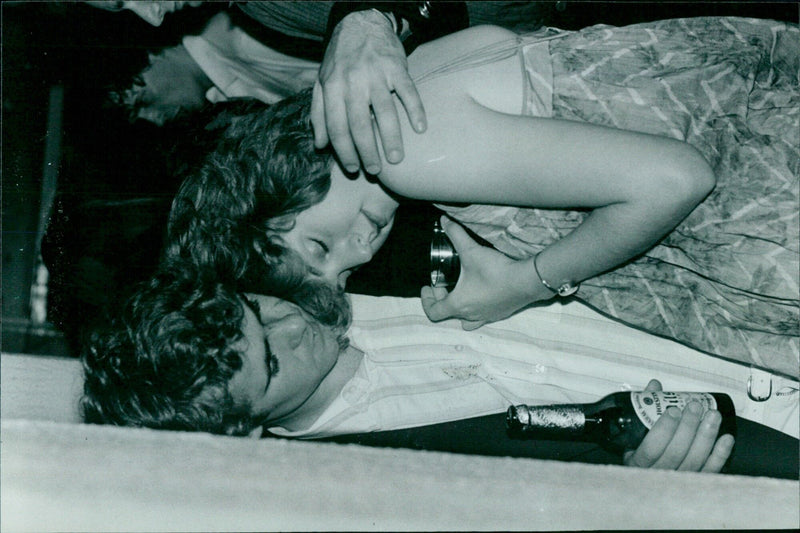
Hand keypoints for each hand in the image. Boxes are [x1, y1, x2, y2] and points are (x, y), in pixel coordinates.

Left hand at [312, 9, 426, 174]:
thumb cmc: (340, 59)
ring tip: (395, 158)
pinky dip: (415, 110)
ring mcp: (376, 73)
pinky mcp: (396, 66)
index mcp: (332, 87)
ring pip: (384, 111)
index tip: (352, 168)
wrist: (361, 22)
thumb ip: (318, 114)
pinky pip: (408, 91)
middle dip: (366, 151)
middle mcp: (352, 81)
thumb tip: (319, 145)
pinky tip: (420, 128)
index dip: (343, 150)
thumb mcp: (322, 82)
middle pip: (359, 124)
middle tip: (374, 170)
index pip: (336, 126)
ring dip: (390, 138)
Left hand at [421, 217, 545, 329]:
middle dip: (443, 298)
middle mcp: (470, 315)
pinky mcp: (500, 314)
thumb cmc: (495, 271)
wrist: (527, 281)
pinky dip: (477, 308)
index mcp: (458, 304)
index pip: (434, 311)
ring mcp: (486, 317)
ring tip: (462, 291)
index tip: (429, 286)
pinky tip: (482, 292)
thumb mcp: (471, 250)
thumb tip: (444, 221)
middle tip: (445, 282)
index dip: (426, 300)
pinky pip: (483, 316)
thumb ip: (456, 235)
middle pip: (448, 312)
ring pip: (466, 319)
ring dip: (460, 306)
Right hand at [623, 380, 734, 471]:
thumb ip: (644, 410)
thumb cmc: (642, 455)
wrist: (651, 481)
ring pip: (694, 460)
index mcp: (637, 462)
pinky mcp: (696, 484)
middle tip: (694, 407)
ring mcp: (678, 481)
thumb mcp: (634, 436)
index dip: (664, 429)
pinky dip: (720, 454)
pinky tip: (725, 438)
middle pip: (675, 453)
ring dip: (706, 436)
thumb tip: (654, 387)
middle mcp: (657, 475)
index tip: (672, 410)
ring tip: (713, 416)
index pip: (650, 449)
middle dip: (688, 427)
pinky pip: (710, 471)